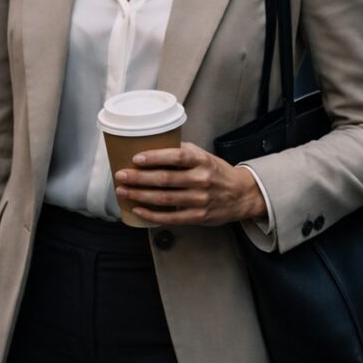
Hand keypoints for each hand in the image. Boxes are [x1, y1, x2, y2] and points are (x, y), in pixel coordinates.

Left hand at [114, 141, 266, 226]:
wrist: (241, 195)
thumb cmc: (216, 172)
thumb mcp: (204, 156)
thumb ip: (183, 151)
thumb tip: (153, 144)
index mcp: (201, 161)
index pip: (177, 156)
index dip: (155, 157)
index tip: (136, 158)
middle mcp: (201, 179)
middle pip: (165, 179)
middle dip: (139, 178)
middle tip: (121, 175)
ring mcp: (199, 200)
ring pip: (164, 198)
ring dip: (140, 195)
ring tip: (123, 191)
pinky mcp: (197, 216)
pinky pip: (170, 217)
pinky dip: (152, 214)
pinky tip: (138, 209)